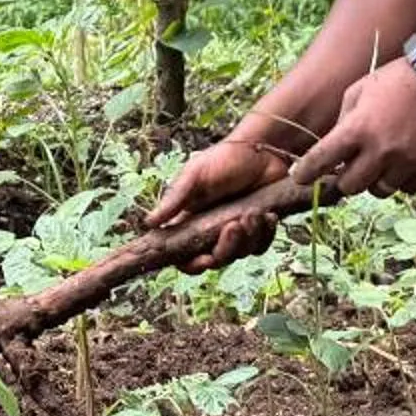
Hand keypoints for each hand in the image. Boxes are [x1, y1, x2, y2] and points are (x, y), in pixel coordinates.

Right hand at [148, 136, 288, 272]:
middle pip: (216, 259)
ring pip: (239, 254)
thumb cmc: (224, 159)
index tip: (203, 259)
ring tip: (253, 213)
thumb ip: (174, 199)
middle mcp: (211, 231)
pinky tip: (268, 216)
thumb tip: (148, 223)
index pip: (184, 256)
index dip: (191, 264)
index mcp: (190, 221)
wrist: (263, 150)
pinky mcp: (258, 229)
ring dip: (248, 237)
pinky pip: (260, 246)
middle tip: (234, 225)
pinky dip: (265, 235)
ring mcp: (236, 232)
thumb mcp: (195, 175)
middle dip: (226, 248)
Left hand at [288, 61, 415, 198]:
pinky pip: (406, 188)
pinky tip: (403, 160)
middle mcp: (380, 151)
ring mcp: (406, 163)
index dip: (306, 173)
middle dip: (345, 178)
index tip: (299, 178)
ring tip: (381, 160)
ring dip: (374, 180)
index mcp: (357, 129)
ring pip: (379, 191)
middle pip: (349, 186)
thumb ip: (343, 121)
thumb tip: (333, 150)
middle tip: (351, 166)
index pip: (321, 160)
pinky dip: (401, 179)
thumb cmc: (397, 80)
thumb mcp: (359, 90)